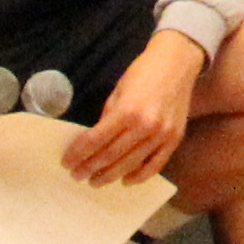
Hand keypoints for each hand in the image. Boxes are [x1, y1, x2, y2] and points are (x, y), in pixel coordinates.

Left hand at [66, 29, 205, 188]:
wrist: (178, 62)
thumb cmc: (143, 73)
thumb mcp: (118, 92)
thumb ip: (107, 119)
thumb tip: (93, 144)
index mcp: (127, 110)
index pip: (95, 141)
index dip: (78, 154)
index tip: (66, 163)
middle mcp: (145, 125)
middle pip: (110, 156)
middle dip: (89, 168)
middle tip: (77, 175)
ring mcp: (162, 134)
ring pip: (130, 164)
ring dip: (110, 176)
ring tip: (95, 181)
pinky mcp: (175, 138)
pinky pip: (155, 165)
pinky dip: (139, 176)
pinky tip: (125, 179)